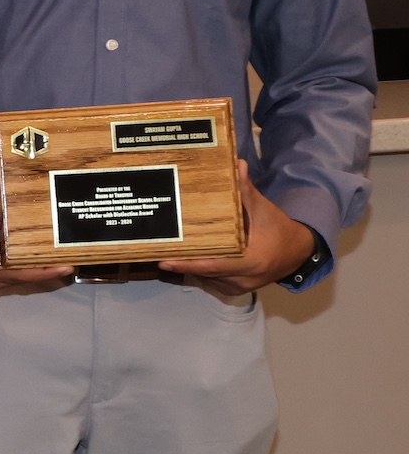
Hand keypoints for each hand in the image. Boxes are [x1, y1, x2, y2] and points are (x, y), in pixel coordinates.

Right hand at [0, 171, 72, 297]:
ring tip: (56, 259)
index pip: (21, 274)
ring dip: (33, 271)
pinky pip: (9, 280)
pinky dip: (21, 270)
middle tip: (69, 258)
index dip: (45, 271)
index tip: (67, 267)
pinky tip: (35, 261)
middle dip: (44, 270)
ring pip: (16, 281)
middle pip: (22, 279)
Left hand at [159, 161, 312, 296]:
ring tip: (163, 253)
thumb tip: (237, 164)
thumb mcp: (263, 209)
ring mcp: (238, 287)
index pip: (213, 265)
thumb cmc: (278, 229)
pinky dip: (198, 269)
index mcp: (251, 262)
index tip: (165, 260)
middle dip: (182, 262)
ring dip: (188, 266)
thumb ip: (246, 190)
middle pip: (205, 272)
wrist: (297, 252)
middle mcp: (243, 279)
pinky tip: (184, 257)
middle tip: (156, 250)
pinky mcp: (233, 289)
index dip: (189, 264)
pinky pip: (210, 280)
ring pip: (205, 278)